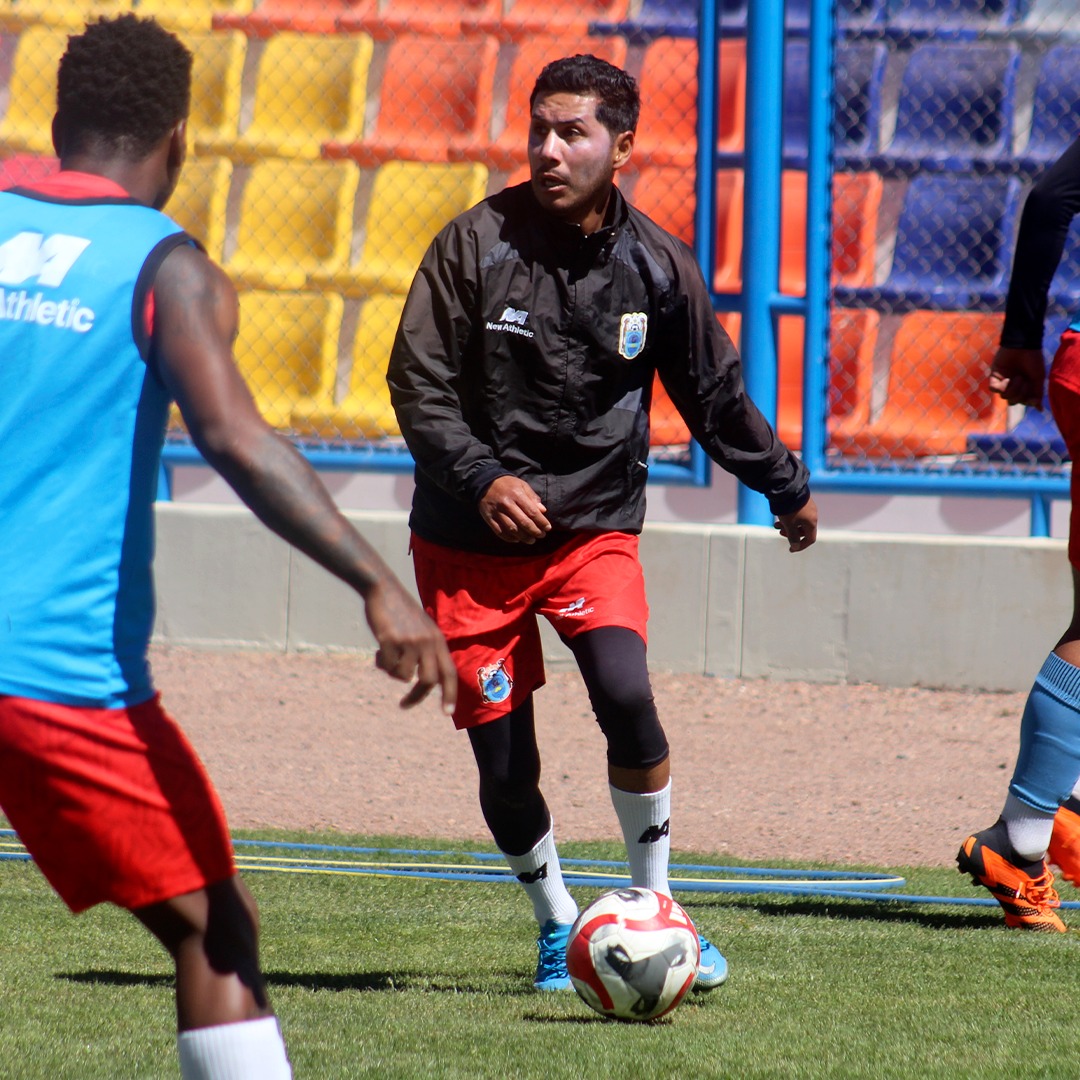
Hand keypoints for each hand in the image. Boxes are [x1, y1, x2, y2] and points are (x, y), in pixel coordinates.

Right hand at [364, 578, 456, 712]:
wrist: (382, 589)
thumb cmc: (400, 612)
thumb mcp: (422, 629)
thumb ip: (428, 651)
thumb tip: (425, 682)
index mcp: (438, 640)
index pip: (449, 672)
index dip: (450, 694)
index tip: (447, 713)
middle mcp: (427, 641)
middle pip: (428, 680)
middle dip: (416, 696)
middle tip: (405, 705)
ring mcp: (409, 641)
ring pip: (403, 675)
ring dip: (392, 672)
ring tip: (386, 658)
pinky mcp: (390, 640)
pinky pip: (386, 666)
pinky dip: (381, 663)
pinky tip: (377, 650)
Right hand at [478, 475, 551, 543]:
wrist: (485, 482)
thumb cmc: (508, 484)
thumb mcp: (522, 485)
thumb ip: (533, 498)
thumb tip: (543, 511)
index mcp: (517, 494)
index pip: (532, 512)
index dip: (541, 522)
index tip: (548, 528)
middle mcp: (506, 504)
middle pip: (523, 522)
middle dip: (534, 531)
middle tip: (541, 535)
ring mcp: (497, 512)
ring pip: (512, 529)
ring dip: (524, 537)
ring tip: (531, 540)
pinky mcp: (489, 518)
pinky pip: (500, 532)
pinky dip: (509, 538)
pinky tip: (517, 539)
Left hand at [774, 497, 817, 552]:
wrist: (788, 488)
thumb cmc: (789, 509)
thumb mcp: (789, 525)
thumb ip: (793, 537)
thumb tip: (795, 547)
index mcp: (812, 522)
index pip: (810, 539)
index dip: (801, 546)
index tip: (791, 549)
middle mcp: (813, 515)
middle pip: (803, 530)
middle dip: (791, 533)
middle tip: (780, 531)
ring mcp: (808, 507)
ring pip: (799, 521)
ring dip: (788, 525)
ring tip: (776, 524)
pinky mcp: (803, 501)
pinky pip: (798, 514)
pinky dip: (790, 518)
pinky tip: (780, 516)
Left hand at [988, 347, 1045, 408]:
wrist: (1024, 345)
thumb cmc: (1033, 360)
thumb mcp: (1038, 378)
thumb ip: (1038, 393)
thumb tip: (1039, 409)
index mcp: (1024, 386)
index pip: (1023, 402)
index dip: (1027, 401)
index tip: (1033, 395)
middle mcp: (1013, 385)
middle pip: (1012, 401)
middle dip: (1020, 395)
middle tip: (1025, 382)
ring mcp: (1003, 381)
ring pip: (1004, 397)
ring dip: (1013, 389)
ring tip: (1019, 377)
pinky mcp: (994, 376)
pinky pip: (993, 389)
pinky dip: (1002, 387)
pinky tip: (1008, 379)